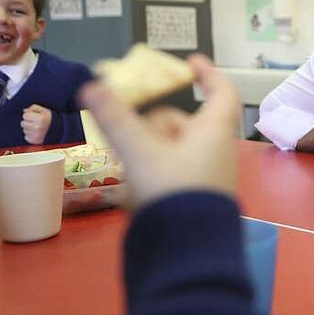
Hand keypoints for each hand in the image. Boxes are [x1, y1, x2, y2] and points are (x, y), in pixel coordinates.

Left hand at [21, 104, 51, 143]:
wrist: (59, 130)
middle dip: (28, 122)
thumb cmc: (50, 119)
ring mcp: (35, 135)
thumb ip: (34, 108)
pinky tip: (36, 133)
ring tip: (36, 127)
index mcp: (40, 119)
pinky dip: (29, 135)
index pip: (25, 115)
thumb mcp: (44, 110)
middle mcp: (37, 128)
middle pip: (23, 123)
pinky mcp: (34, 141)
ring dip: (28, 128)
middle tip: (35, 122)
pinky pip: (26, 137)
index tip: (34, 116)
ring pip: (24, 130)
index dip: (29, 114)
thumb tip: (24, 111)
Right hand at [78, 54, 240, 209]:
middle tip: (131, 139)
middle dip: (155, 127)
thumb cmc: (172, 192)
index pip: (221, 92)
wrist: (187, 252)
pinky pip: (174, 173)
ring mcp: (210, 175)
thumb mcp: (139, 152)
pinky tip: (138, 193)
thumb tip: (91, 87)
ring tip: (132, 171)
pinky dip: (155, 173)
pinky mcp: (199, 197)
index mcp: (214, 131)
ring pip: (174, 149)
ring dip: (150, 152)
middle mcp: (218, 149)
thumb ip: (115, 119)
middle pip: (183, 123)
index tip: (192, 62)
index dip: (209, 73)